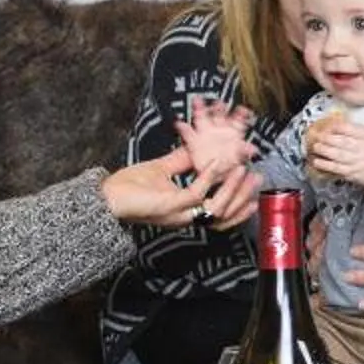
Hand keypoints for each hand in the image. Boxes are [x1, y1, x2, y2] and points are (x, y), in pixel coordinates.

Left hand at [99, 146, 256, 227]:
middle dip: (243, 195)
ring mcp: (179, 213)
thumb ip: (182, 160)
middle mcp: (186, 217)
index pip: (221, 212)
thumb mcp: (161, 169)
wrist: (106, 198)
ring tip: (241, 170)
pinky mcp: (171, 205)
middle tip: (257, 178)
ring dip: (231, 187)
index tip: (254, 184)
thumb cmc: (128, 188)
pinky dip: (209, 177)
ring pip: (216, 206)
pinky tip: (215, 164)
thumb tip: (197, 147)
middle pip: (225, 213)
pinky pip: (197, 193)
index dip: (240, 201)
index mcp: (186, 211)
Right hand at [175, 95, 257, 180]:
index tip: (244, 110)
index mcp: (231, 132)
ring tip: (197, 101)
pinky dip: (183, 128)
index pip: (238, 120)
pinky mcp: (193, 142)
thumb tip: (254, 149)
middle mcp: (218, 130)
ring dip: (199, 109)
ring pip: (201, 117)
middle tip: (219, 103)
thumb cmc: (226, 167)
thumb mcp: (238, 160)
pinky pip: (187, 133)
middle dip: (219, 107)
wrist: (211, 176)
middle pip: (218, 114)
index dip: (242, 114)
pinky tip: (180, 123)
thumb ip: (244, 152)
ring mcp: (204, 134)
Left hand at [301, 110, 363, 190]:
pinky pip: (337, 168)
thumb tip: (335, 124)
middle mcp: (362, 148)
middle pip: (342, 142)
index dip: (337, 127)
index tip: (328, 125)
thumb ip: (355, 130)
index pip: (350, 129)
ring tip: (315, 147)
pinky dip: (326, 165)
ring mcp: (357, 162)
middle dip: (327, 138)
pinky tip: (317, 162)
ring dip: (324, 151)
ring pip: (338, 155)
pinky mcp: (352, 173)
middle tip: (317, 136)